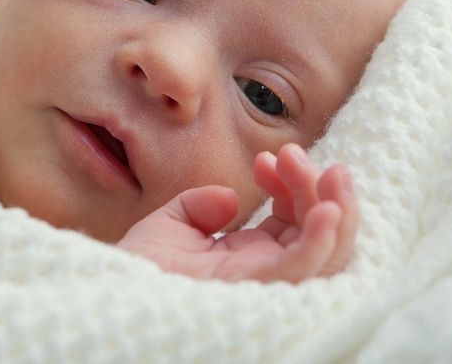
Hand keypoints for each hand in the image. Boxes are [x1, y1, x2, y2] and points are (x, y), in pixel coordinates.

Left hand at [116, 143, 358, 282]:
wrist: (113, 298)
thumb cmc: (135, 274)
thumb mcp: (167, 227)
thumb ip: (197, 206)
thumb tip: (227, 199)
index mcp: (249, 259)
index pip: (293, 219)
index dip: (291, 183)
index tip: (266, 158)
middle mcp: (265, 274)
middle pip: (320, 232)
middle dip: (321, 187)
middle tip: (296, 153)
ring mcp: (266, 285)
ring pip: (328, 252)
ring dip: (338, 208)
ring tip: (335, 172)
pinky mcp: (256, 292)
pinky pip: (304, 269)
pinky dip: (322, 239)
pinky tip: (326, 209)